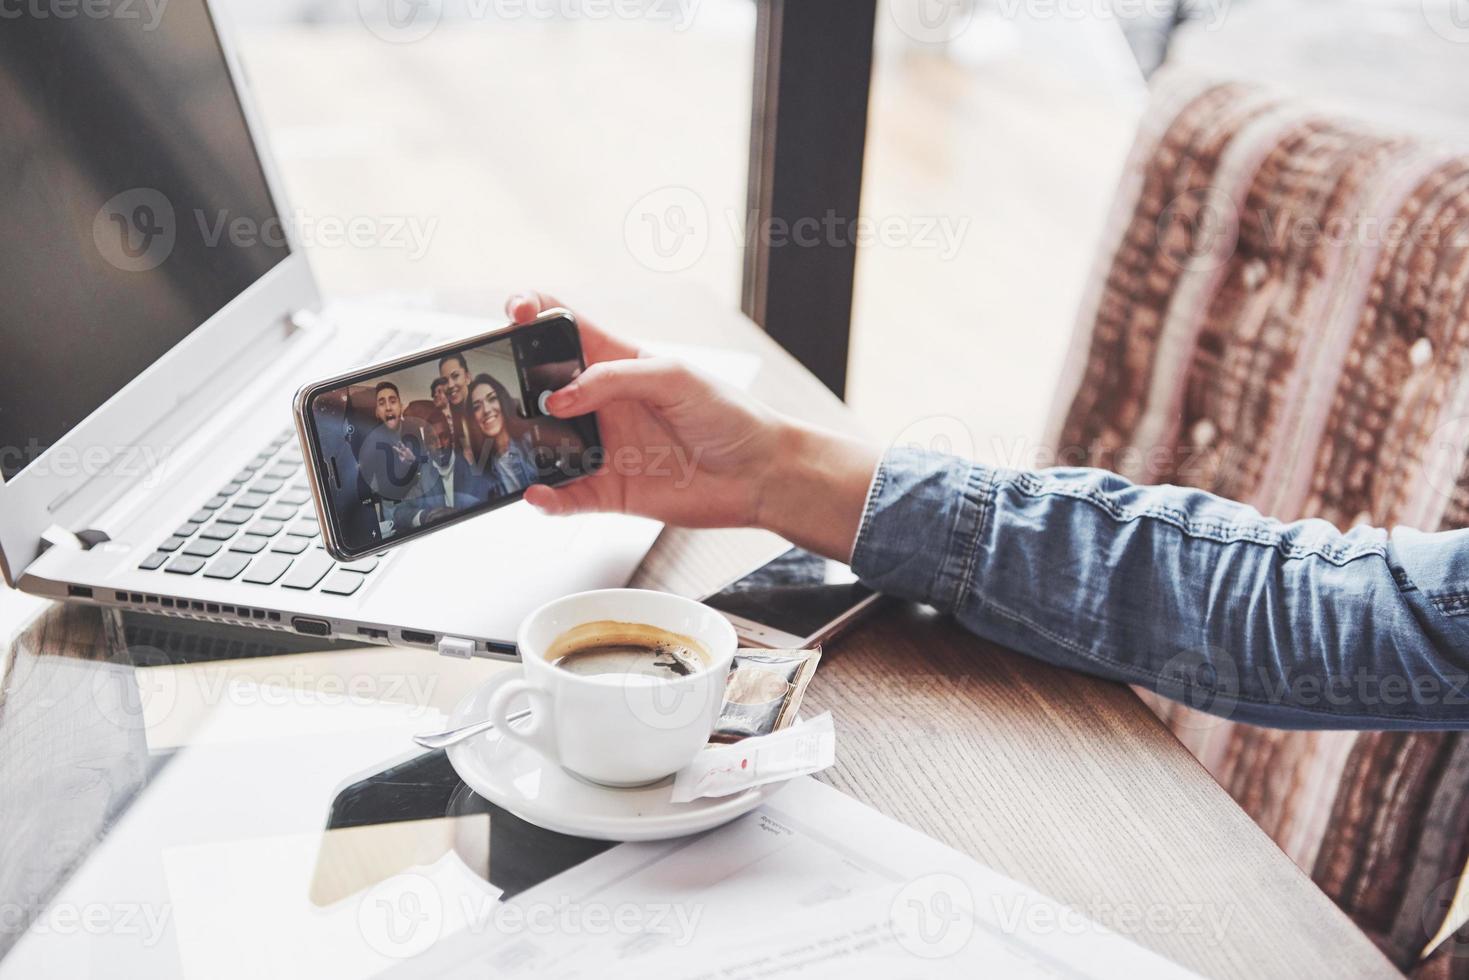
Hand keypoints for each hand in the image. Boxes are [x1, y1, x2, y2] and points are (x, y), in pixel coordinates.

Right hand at [503, 292, 880, 559]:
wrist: (761, 473)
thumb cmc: (729, 415)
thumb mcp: (674, 377)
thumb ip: (615, 378)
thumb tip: (562, 395)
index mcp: (616, 361)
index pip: (561, 326)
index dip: (531, 312)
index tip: (511, 313)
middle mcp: (602, 403)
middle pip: (538, 387)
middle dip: (510, 384)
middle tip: (494, 389)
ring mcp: (602, 447)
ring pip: (543, 446)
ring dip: (521, 447)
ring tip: (506, 447)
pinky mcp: (609, 491)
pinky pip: (566, 497)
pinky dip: (546, 499)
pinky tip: (537, 495)